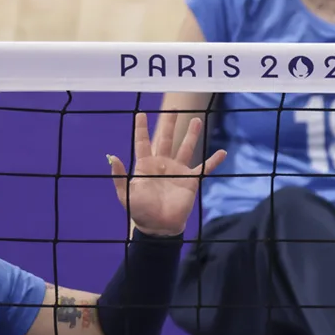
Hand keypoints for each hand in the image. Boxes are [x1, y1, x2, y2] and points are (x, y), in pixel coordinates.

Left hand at [108, 112, 225, 237]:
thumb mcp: (125, 194)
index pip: (143, 142)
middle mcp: (162, 164)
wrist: (159, 227)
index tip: (140, 113)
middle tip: (174, 108)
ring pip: (186, 148)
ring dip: (191, 134)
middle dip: (169, 123)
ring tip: (196, 120)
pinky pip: (204, 168)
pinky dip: (213, 161)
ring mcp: (178, 171)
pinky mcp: (191, 181)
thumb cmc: (140, 212)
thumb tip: (112, 156)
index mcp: (145, 166)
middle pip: (166, 139)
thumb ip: (120, 176)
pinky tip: (222, 152)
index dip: (141, 128)